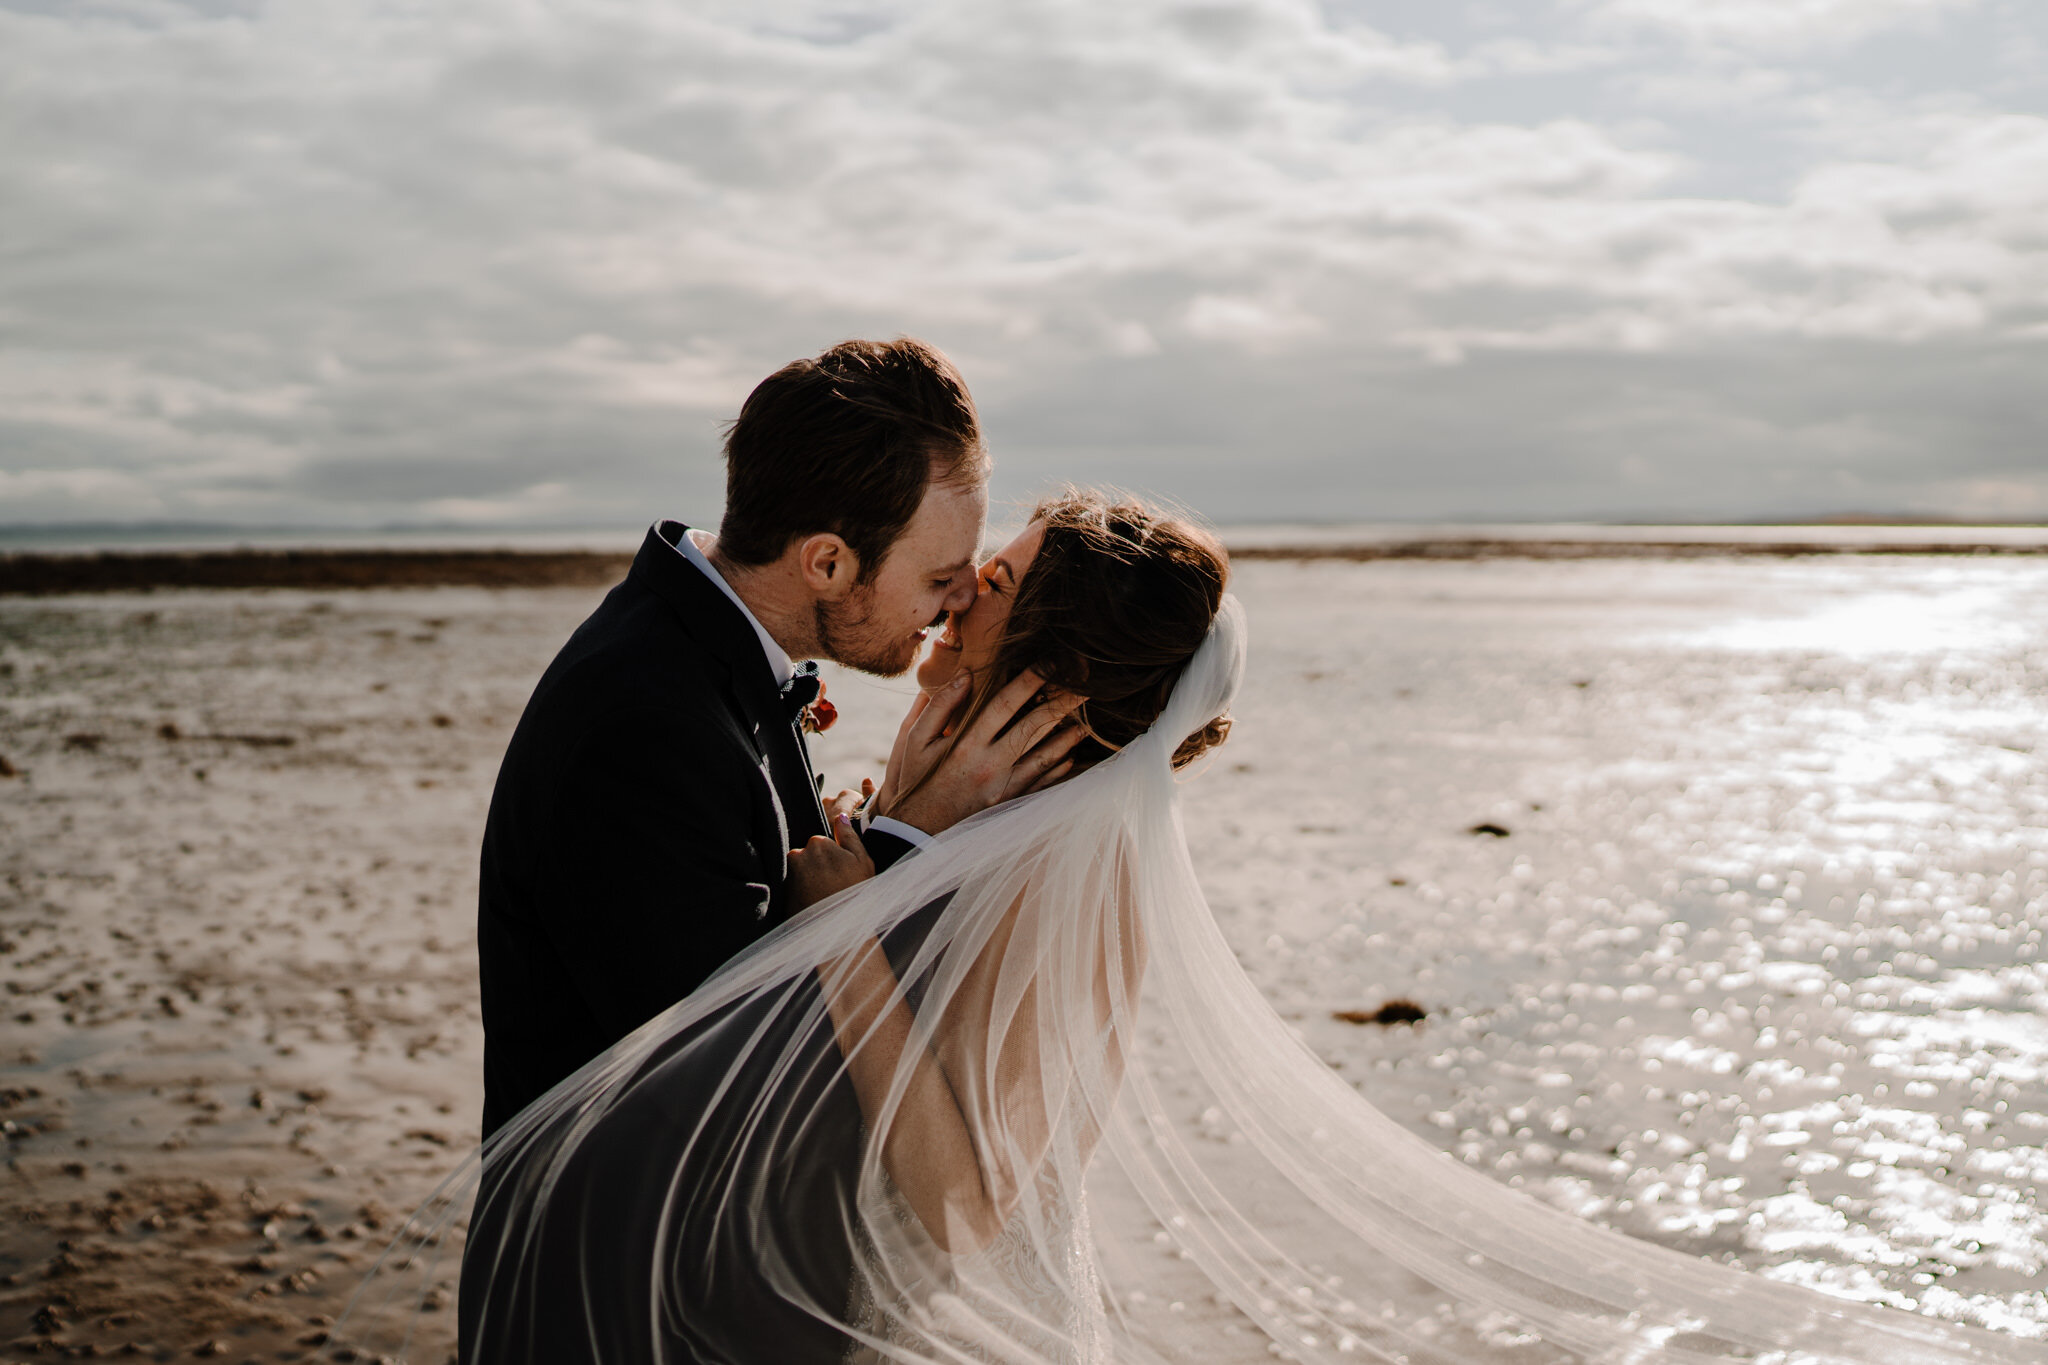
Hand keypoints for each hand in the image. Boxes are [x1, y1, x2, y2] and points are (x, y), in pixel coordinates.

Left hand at [787, 812, 875, 911]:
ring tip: (825, 895)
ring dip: (811, 878)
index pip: (823, 843)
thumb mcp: (862, 862)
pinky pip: (794, 884)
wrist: (835, 930)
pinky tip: (814, 901)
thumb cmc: (854, 894)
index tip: (841, 872)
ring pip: (802, 870)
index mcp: (818, 842)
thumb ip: (850, 836)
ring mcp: (788, 873)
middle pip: (810, 855)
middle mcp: (798, 853)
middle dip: (820, 866)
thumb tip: (840, 817)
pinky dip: (803, 890)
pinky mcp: (782, 890)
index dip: (834, 857)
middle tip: (834, 885)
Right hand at [875, 668, 1084, 835]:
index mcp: (966, 744)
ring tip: (1086, 721)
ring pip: (1044, 757)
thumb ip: (939, 707)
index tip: (1051, 663)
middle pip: (1033, 727)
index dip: (1030, 680)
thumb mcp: (914, 741)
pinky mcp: (1009, 805)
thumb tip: (965, 675)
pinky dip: (1058, 769)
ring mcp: (1003, 788)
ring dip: (1067, 737)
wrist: (916, 833)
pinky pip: (1041, 785)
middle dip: (1061, 703)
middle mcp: (990, 765)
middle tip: (1086, 686)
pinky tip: (1072, 756)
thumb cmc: (915, 781)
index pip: (1005, 704)